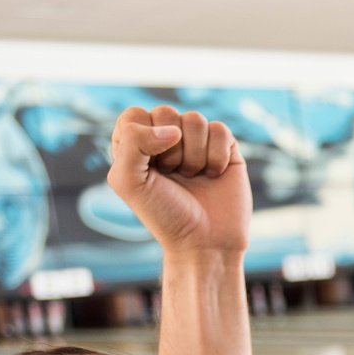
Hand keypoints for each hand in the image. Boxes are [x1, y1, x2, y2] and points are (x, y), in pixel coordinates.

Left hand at [105, 105, 250, 258]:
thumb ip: (133, 142)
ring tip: (193, 177)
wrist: (206, 243)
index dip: (142, 137)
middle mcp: (165, 140)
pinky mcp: (224, 148)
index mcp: (137, 146)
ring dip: (194, 154)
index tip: (149, 168)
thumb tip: (173, 130)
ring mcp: (196, 142)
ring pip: (194, 119)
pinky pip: (220, 129)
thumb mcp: (129, 182)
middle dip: (170, 149)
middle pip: (166, 112)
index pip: (135, 115)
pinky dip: (216, 155)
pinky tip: (214, 175)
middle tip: (173, 175)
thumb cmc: (164, 216)